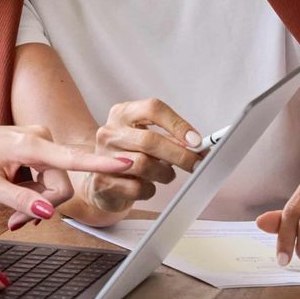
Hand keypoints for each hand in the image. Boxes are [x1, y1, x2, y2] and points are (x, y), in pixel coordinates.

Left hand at [0, 125, 144, 224]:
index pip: (71, 158)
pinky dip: (34, 192)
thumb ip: (19, 200)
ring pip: (55, 182)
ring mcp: (38, 139)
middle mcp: (38, 136)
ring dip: (37, 202)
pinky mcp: (36, 145)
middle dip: (43, 206)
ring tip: (11, 214)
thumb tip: (48, 212)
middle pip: (61, 183)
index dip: (101, 165)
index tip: (128, 163)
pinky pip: (47, 175)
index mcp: (27, 145)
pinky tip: (16, 199)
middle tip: (14, 222)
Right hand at [78, 98, 204, 217]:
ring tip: (167, 174)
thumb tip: (197, 146)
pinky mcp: (102, 182)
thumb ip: (171, 138)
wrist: (101, 179)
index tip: (196, 141)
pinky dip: (150, 189)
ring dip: (164, 173)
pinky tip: (148, 185)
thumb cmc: (130, 155)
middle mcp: (109, 132)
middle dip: (179, 154)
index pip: (153, 109)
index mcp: (122, 114)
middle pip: (150, 140)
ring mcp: (103, 157)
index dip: (178, 124)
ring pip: (143, 164)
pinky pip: (136, 188)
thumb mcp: (147, 138)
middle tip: (196, 163)